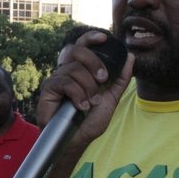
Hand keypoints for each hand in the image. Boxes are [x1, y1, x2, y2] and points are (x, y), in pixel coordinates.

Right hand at [37, 30, 133, 147]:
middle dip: (94, 62)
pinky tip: (81, 106)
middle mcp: (67, 71)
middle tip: (103, 79)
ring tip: (91, 103)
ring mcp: (56, 79)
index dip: (91, 38)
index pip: (82, 46)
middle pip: (77, 50)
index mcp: (81, 71)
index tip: (104, 37)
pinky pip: (65, 82)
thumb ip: (120, 79)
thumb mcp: (111, 99)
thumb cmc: (89, 122)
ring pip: (74, 69)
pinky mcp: (48, 90)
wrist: (77, 140)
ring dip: (88, 87)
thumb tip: (130, 57)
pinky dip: (77, 94)